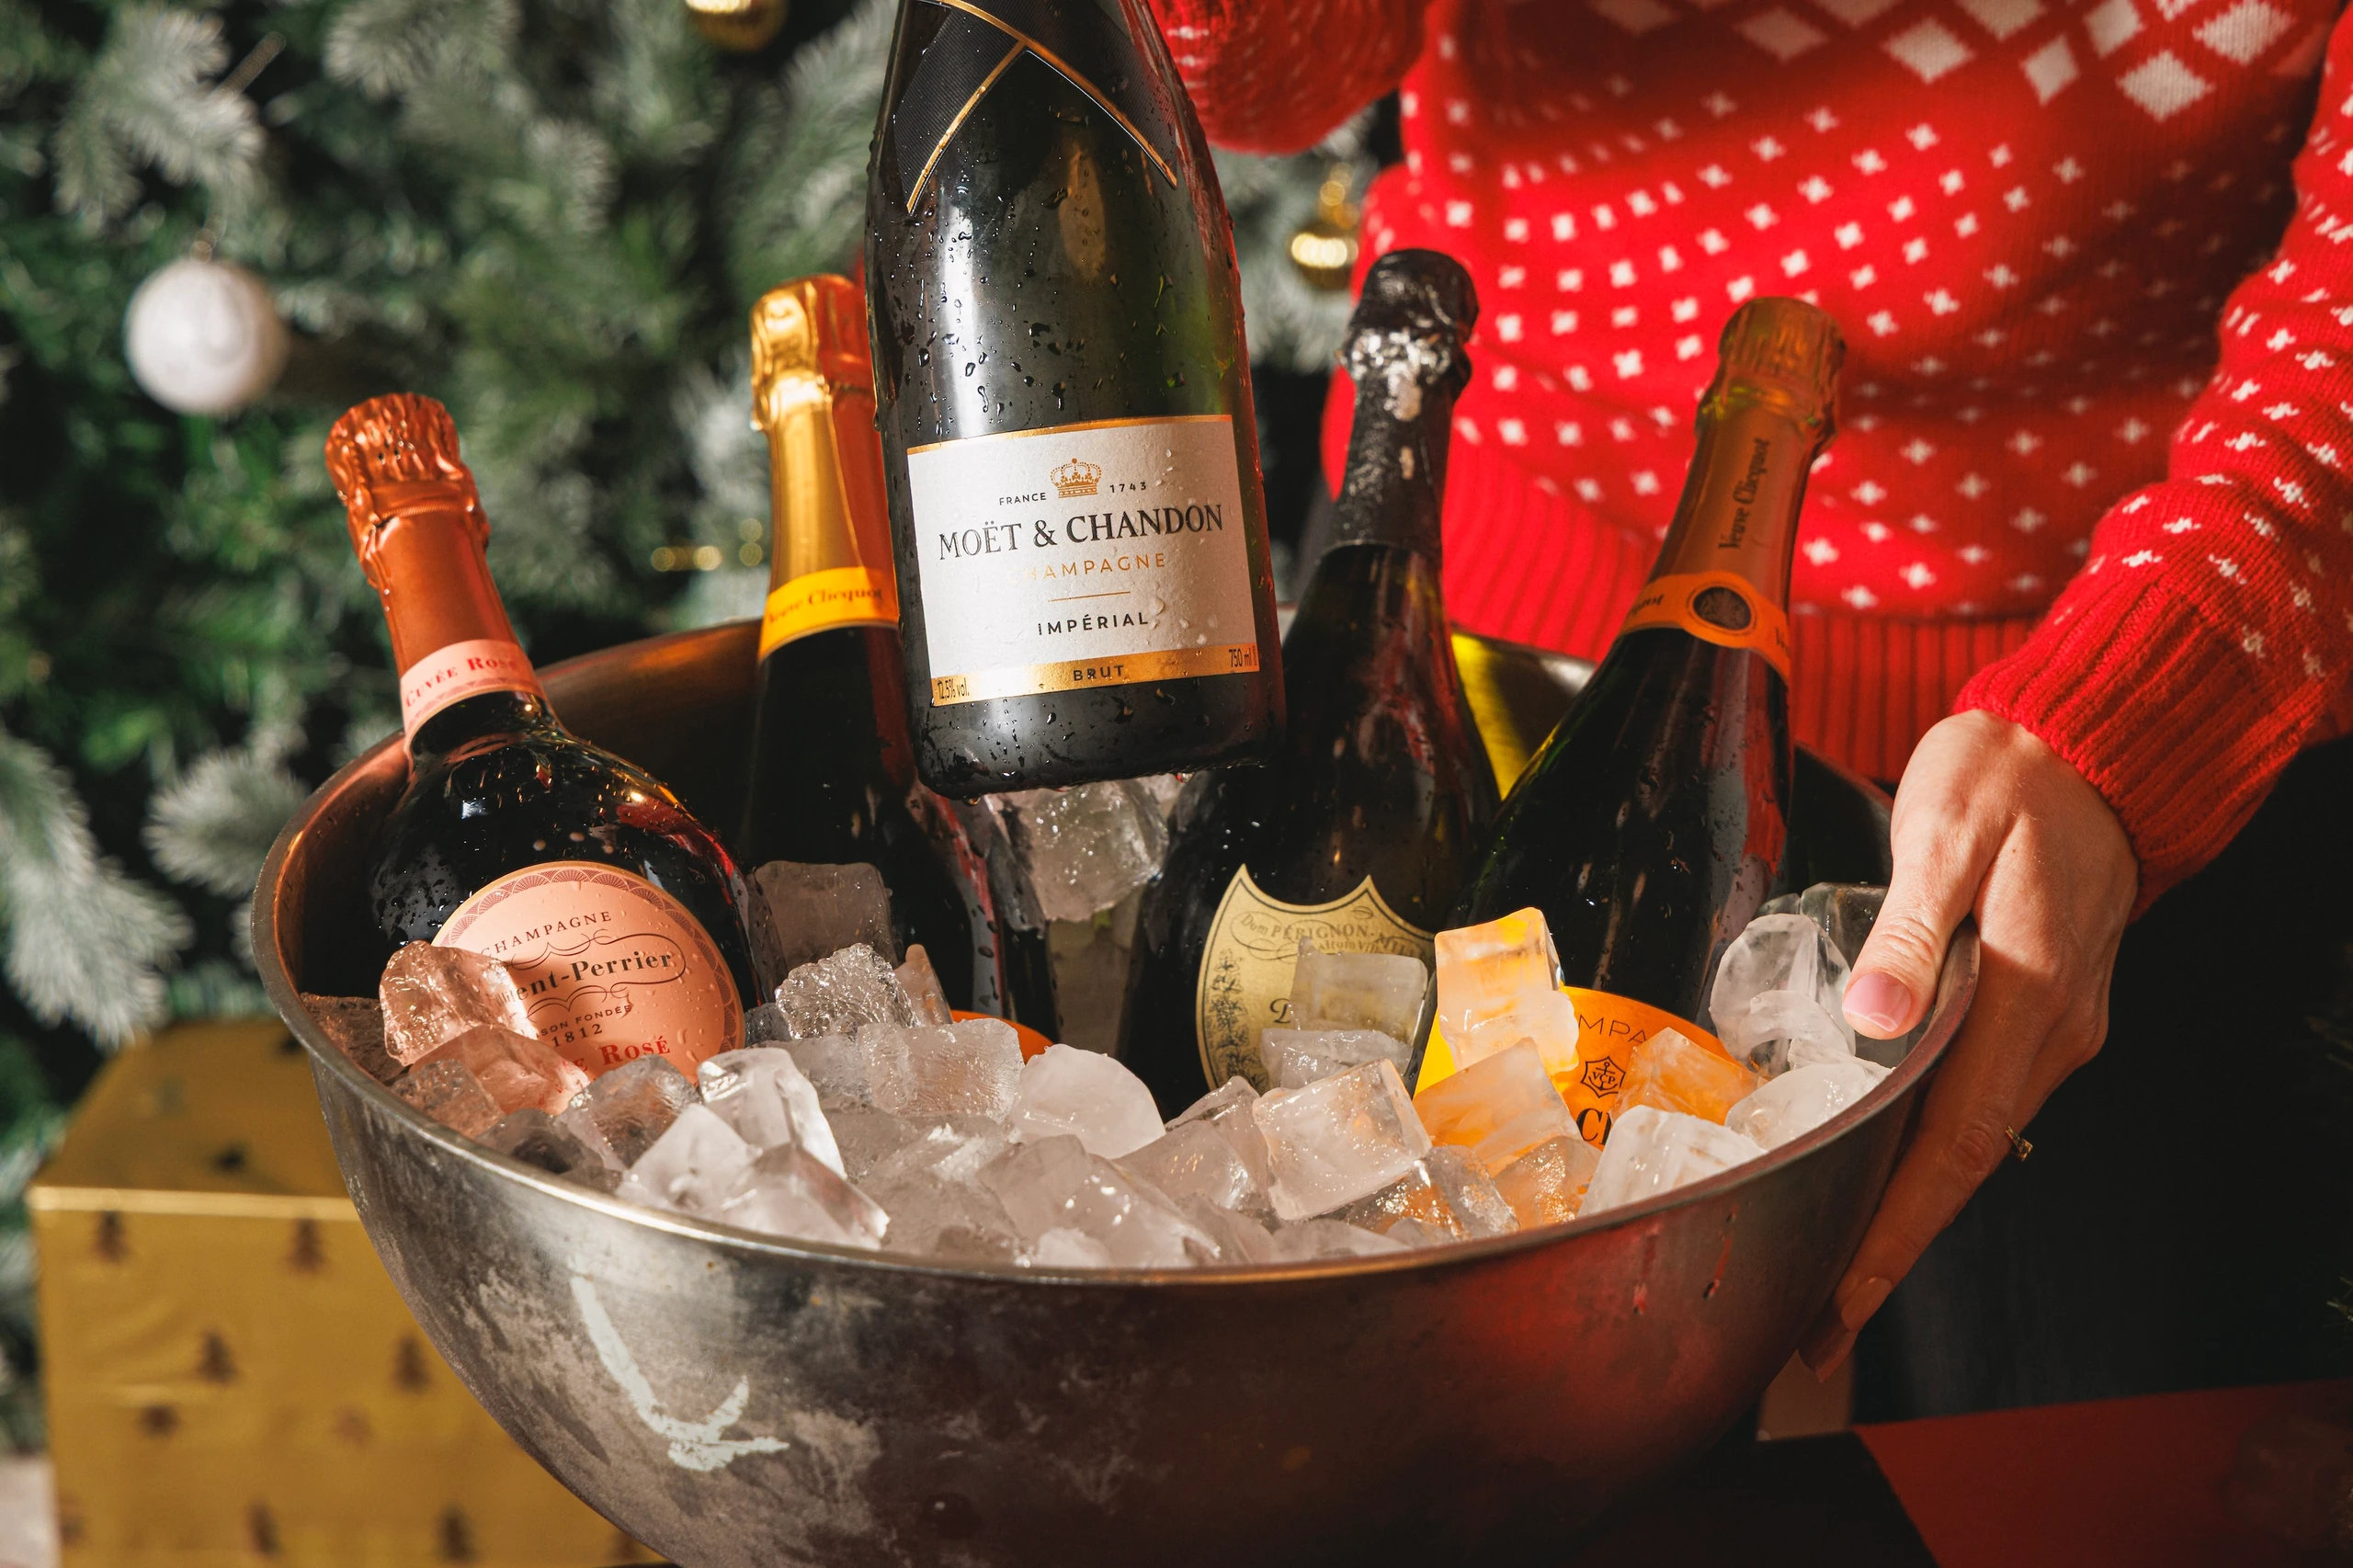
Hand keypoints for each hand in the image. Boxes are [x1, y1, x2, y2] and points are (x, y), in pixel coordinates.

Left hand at [1799, 710, 2138, 1377]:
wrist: (2092, 742)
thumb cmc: (2013, 775)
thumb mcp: (1947, 832)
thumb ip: (1913, 931)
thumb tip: (1880, 1023)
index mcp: (2028, 997)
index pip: (1956, 1146)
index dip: (1897, 1232)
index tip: (1845, 1297)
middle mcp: (2054, 1031)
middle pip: (1963, 1166)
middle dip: (1890, 1249)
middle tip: (1817, 1321)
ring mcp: (2057, 1026)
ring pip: (1972, 1140)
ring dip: (1908, 1207)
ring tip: (1834, 1269)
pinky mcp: (2044, 1008)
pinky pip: (1981, 1099)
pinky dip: (1931, 1149)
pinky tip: (1881, 1168)